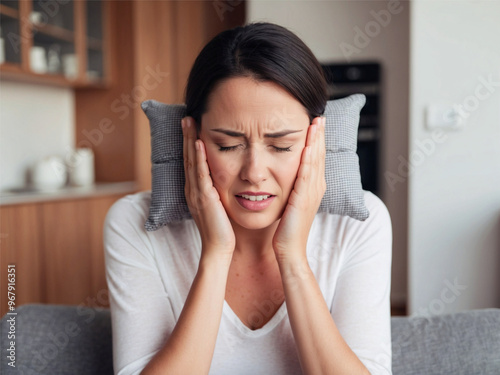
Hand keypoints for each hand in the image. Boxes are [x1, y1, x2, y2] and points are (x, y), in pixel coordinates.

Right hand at [182, 116, 234, 258]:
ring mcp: (196, 193)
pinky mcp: (204, 198)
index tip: (192, 127)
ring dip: (190, 140)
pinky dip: (198, 157)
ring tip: (189, 122)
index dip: (190, 143)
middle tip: (187, 117)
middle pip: (188, 157)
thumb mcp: (217, 205)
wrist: (219, 248)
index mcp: (196, 190)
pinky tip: (199, 143)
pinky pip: (200, 174)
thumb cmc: (221, 229)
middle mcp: (192, 189)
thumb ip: (216, 192)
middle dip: (187, 136)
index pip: (192, 162)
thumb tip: (222, 181)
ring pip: (191, 161)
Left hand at [272, 116, 325, 263]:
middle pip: (320, 155)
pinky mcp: (304, 198)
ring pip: (316, 161)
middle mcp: (316, 187)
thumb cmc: (287, 228)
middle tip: (320, 116)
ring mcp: (312, 193)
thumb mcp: (292, 203)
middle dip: (320, 135)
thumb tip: (287, 177)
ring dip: (317, 141)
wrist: (289, 249)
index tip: (315, 123)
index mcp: (313, 187)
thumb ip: (293, 188)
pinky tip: (308, 146)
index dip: (317, 140)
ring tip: (317, 123)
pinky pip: (307, 174)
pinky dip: (309, 159)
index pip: (316, 158)